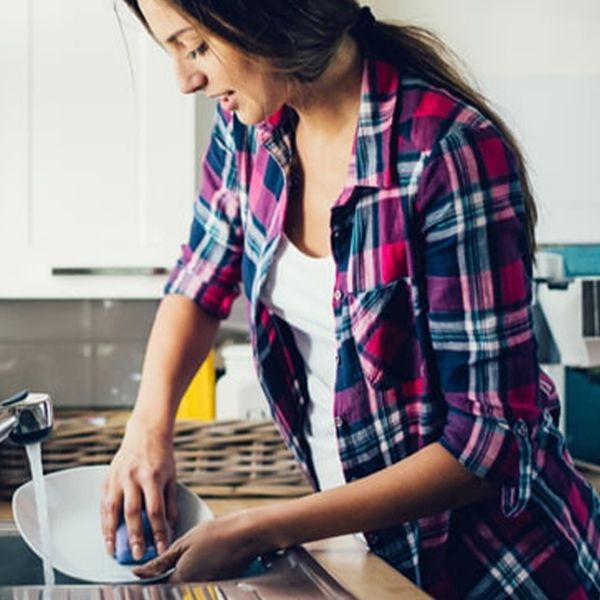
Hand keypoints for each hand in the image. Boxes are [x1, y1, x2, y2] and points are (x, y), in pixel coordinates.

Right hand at [100, 415, 176, 559]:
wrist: (146, 432)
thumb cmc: (161, 455)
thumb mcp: (171, 476)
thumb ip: (170, 502)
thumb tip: (170, 527)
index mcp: (152, 476)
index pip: (155, 510)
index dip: (157, 531)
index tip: (161, 547)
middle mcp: (133, 477)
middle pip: (132, 512)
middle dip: (134, 536)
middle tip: (138, 554)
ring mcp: (118, 477)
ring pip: (112, 509)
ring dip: (112, 533)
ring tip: (113, 551)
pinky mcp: (107, 478)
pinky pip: (103, 503)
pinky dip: (104, 520)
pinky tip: (106, 533)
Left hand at [133, 512, 263, 582]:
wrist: (247, 534)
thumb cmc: (217, 533)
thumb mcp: (184, 542)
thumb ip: (161, 561)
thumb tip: (140, 572)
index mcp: (182, 578)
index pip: (159, 585)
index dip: (152, 575)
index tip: (149, 569)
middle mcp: (195, 587)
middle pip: (175, 584)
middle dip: (172, 572)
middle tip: (181, 552)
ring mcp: (210, 586)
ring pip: (190, 582)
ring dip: (188, 570)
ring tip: (200, 550)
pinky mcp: (222, 583)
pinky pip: (205, 579)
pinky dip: (203, 568)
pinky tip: (211, 553)